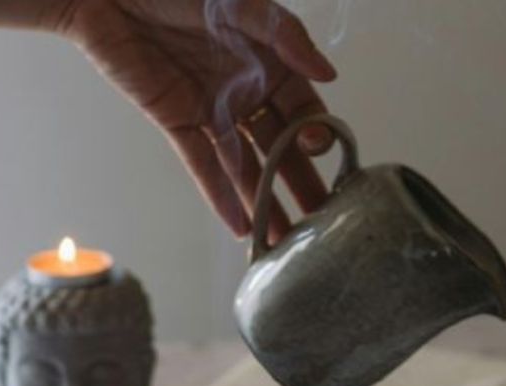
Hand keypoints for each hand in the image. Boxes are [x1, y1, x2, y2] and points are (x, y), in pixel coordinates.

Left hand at [51, 0, 336, 241]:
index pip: (305, 110)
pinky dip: (221, 197)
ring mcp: (213, 111)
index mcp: (271, 64)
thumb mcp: (239, 3)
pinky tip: (240, 228)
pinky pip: (203, 165)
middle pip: (282, 148)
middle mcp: (247, 93)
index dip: (316, 134)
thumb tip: (328, 73)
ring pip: (246, 166)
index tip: (319, 149)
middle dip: (301, 184)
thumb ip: (284, 35)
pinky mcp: (177, 121)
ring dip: (265, 203)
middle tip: (323, 220)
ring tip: (284, 242)